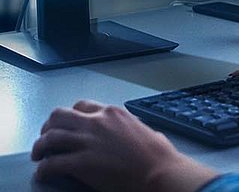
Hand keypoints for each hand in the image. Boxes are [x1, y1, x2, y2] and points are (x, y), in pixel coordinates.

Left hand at [31, 100, 218, 191]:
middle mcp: (97, 122)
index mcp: (112, 112)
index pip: (81, 105)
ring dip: (40, 146)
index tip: (67, 126)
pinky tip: (42, 175)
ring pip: (51, 137)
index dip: (70, 116)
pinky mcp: (81, 163)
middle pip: (60, 115)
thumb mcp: (143, 129)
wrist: (157, 171)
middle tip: (46, 138)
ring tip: (38, 155)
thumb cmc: (157, 154)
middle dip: (49, 126)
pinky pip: (51, 164)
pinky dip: (43, 170)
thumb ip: (129, 125)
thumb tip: (130, 131)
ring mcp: (88, 142)